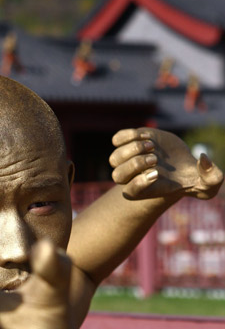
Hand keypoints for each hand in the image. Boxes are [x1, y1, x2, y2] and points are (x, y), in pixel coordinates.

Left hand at [109, 127, 223, 199]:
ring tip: (152, 146)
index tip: (157, 173)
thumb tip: (204, 159)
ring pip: (114, 158)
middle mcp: (133, 177)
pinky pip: (117, 139)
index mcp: (146, 191)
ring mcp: (129, 159)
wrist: (182, 163)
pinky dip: (128, 136)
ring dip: (131, 150)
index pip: (129, 193)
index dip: (139, 183)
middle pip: (118, 176)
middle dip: (135, 165)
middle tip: (156, 159)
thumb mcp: (210, 183)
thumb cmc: (195, 178)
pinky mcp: (131, 142)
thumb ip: (213, 177)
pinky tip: (146, 135)